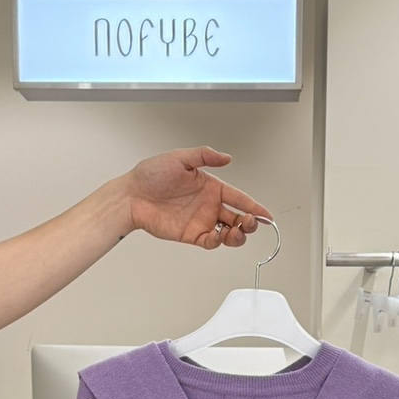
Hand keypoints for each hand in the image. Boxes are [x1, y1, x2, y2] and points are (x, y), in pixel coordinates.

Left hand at [124, 146, 272, 249]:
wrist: (132, 195)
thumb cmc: (151, 174)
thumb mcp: (180, 158)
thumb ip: (205, 156)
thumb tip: (227, 157)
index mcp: (211, 186)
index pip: (239, 198)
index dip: (255, 206)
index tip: (266, 215)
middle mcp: (209, 205)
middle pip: (238, 218)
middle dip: (250, 223)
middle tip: (251, 222)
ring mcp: (201, 221)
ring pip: (228, 233)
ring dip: (238, 235)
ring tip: (238, 231)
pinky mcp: (191, 235)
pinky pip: (211, 242)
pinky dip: (219, 242)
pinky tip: (220, 237)